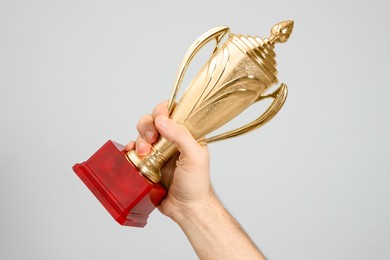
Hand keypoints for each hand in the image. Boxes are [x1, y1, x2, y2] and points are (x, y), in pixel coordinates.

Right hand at [125, 101, 211, 220]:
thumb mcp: (195, 157)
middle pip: (153, 119)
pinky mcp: (146, 162)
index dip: (162, 111)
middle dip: (147, 126)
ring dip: (139, 139)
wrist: (185, 208)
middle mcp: (170, 139)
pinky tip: (131, 154)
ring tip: (144, 154)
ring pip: (142, 133)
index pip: (172, 111)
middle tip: (151, 140)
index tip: (160, 121)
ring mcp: (157, 150)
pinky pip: (133, 149)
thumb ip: (181, 136)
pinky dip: (130, 148)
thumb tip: (161, 120)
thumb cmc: (196, 183)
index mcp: (186, 133)